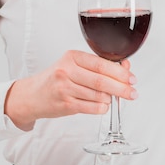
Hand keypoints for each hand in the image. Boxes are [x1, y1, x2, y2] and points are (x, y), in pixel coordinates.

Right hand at [4, 50, 136, 130]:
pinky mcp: (65, 105)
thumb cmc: (55, 79)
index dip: (119, 72)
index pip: (101, 64)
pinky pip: (90, 107)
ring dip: (111, 99)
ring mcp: (65, 88)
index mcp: (72, 57)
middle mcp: (67, 71)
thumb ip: (96, 66)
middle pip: (101, 80)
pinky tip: (105, 106)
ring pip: (97, 95)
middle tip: (132, 92)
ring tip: (117, 99)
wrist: (31, 95)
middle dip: (121, 88)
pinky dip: (101, 107)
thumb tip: (124, 69)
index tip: (131, 78)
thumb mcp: (73, 65)